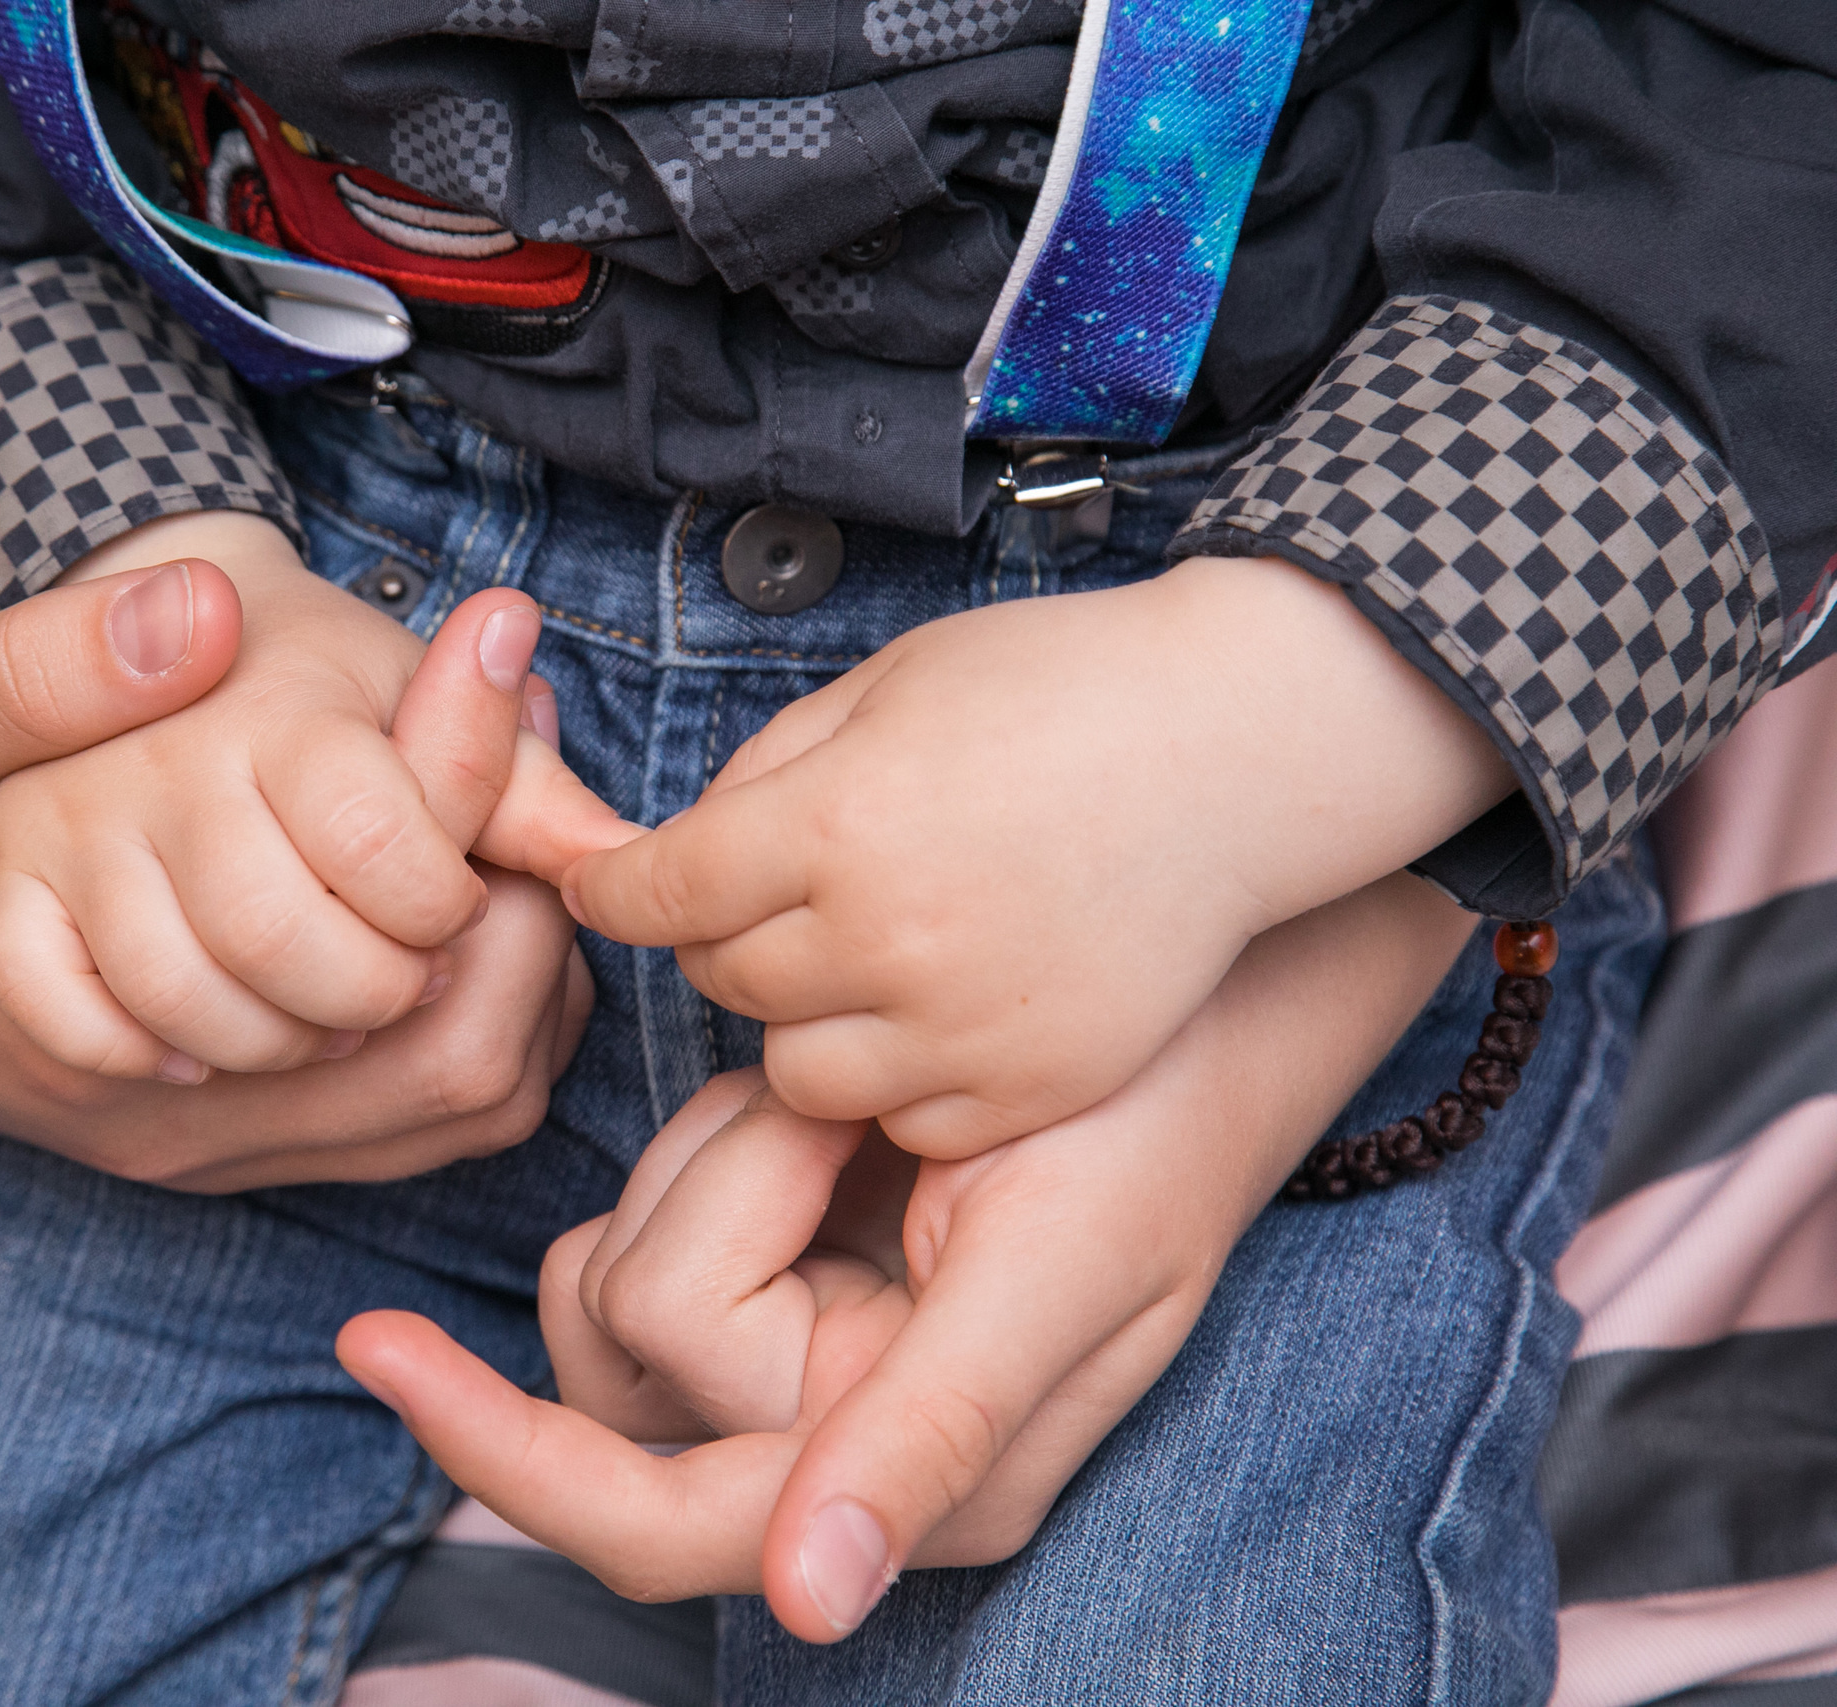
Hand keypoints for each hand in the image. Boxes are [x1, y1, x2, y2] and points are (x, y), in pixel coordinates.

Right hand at [0, 522, 589, 1189]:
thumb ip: (32, 673)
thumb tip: (198, 610)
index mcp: (116, 1025)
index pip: (408, 971)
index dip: (479, 829)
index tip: (491, 682)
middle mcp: (178, 1119)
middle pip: (471, 1067)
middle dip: (527, 909)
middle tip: (508, 752)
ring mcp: (195, 1144)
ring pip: (451, 1104)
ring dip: (503, 961)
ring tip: (481, 811)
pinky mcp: (203, 1137)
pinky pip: (397, 1118)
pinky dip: (449, 1011)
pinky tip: (424, 896)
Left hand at [337, 871, 1475, 1633]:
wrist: (1200, 1002)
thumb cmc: (1148, 1129)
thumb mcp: (1053, 1272)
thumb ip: (930, 1434)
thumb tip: (810, 1603)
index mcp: (896, 1477)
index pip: (646, 1518)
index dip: (500, 1448)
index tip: (375, 1345)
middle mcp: (833, 1438)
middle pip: (625, 1350)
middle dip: (704, 1206)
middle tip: (829, 1121)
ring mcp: (800, 1347)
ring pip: (625, 1269)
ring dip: (710, 1162)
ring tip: (844, 1115)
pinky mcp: (782, 1262)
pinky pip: (652, 1209)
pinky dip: (706, 1143)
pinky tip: (814, 1112)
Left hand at [559, 555, 1512, 1157]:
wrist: (1242, 747)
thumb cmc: (1061, 689)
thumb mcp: (887, 682)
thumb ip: (767, 770)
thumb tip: (679, 852)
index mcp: (837, 822)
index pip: (659, 892)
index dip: (617, 888)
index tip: (609, 887)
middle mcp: (889, 938)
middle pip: (721, 981)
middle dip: (726, 934)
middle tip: (784, 889)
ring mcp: (965, 1026)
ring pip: (794, 1073)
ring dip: (803, 1018)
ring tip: (864, 953)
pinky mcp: (1032, 1085)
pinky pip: (902, 1118)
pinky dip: (898, 1075)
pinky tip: (941, 1003)